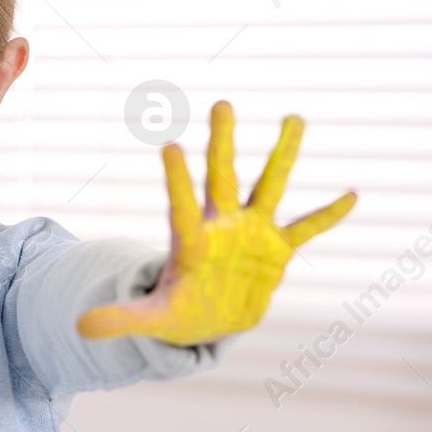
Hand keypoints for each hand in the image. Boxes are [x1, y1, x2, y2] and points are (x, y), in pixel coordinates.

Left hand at [78, 100, 355, 346]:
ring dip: (283, 154)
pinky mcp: (277, 248)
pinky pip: (307, 228)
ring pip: (269, 186)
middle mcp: (222, 226)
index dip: (177, 180)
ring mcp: (252, 233)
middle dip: (222, 144)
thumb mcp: (151, 319)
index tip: (170, 145)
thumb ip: (120, 319)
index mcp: (191, 242)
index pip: (182, 206)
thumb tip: (79, 327)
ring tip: (294, 116)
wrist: (210, 318)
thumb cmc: (179, 312)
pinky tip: (352, 195)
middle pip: (222, 179)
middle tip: (221, 104)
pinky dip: (328, 215)